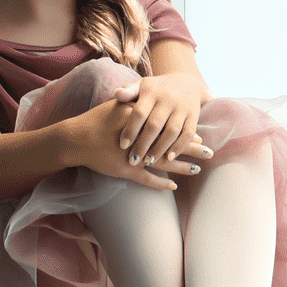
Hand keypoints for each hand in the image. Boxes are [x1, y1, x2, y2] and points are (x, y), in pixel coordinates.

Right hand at [65, 98, 212, 190]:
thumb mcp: (118, 105)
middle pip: (172, 144)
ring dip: (183, 167)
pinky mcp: (127, 171)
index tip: (201, 134)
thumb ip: (136, 102)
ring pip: (164, 163)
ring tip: (199, 170)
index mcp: (143, 122)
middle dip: (192, 148)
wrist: (76, 138)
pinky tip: (174, 186)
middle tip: (210, 152)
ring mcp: (135, 157)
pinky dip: (161, 184)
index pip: (170, 126)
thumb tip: (152, 100)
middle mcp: (142, 139)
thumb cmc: (97, 120)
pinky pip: (147, 180)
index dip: (185, 130)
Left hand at [112, 74, 210, 168]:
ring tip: (149, 161)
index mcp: (151, 92)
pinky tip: (169, 158)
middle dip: (143, 144)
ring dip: (160, 148)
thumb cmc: (156, 89)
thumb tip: (116, 94)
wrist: (187, 83)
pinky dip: (179, 147)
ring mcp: (182, 107)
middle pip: (155, 125)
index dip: (131, 130)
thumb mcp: (142, 86)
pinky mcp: (194, 115)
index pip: (139, 112)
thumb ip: (129, 91)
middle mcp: (168, 99)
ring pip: (171, 131)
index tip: (122, 146)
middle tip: (133, 159)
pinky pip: (187, 134)